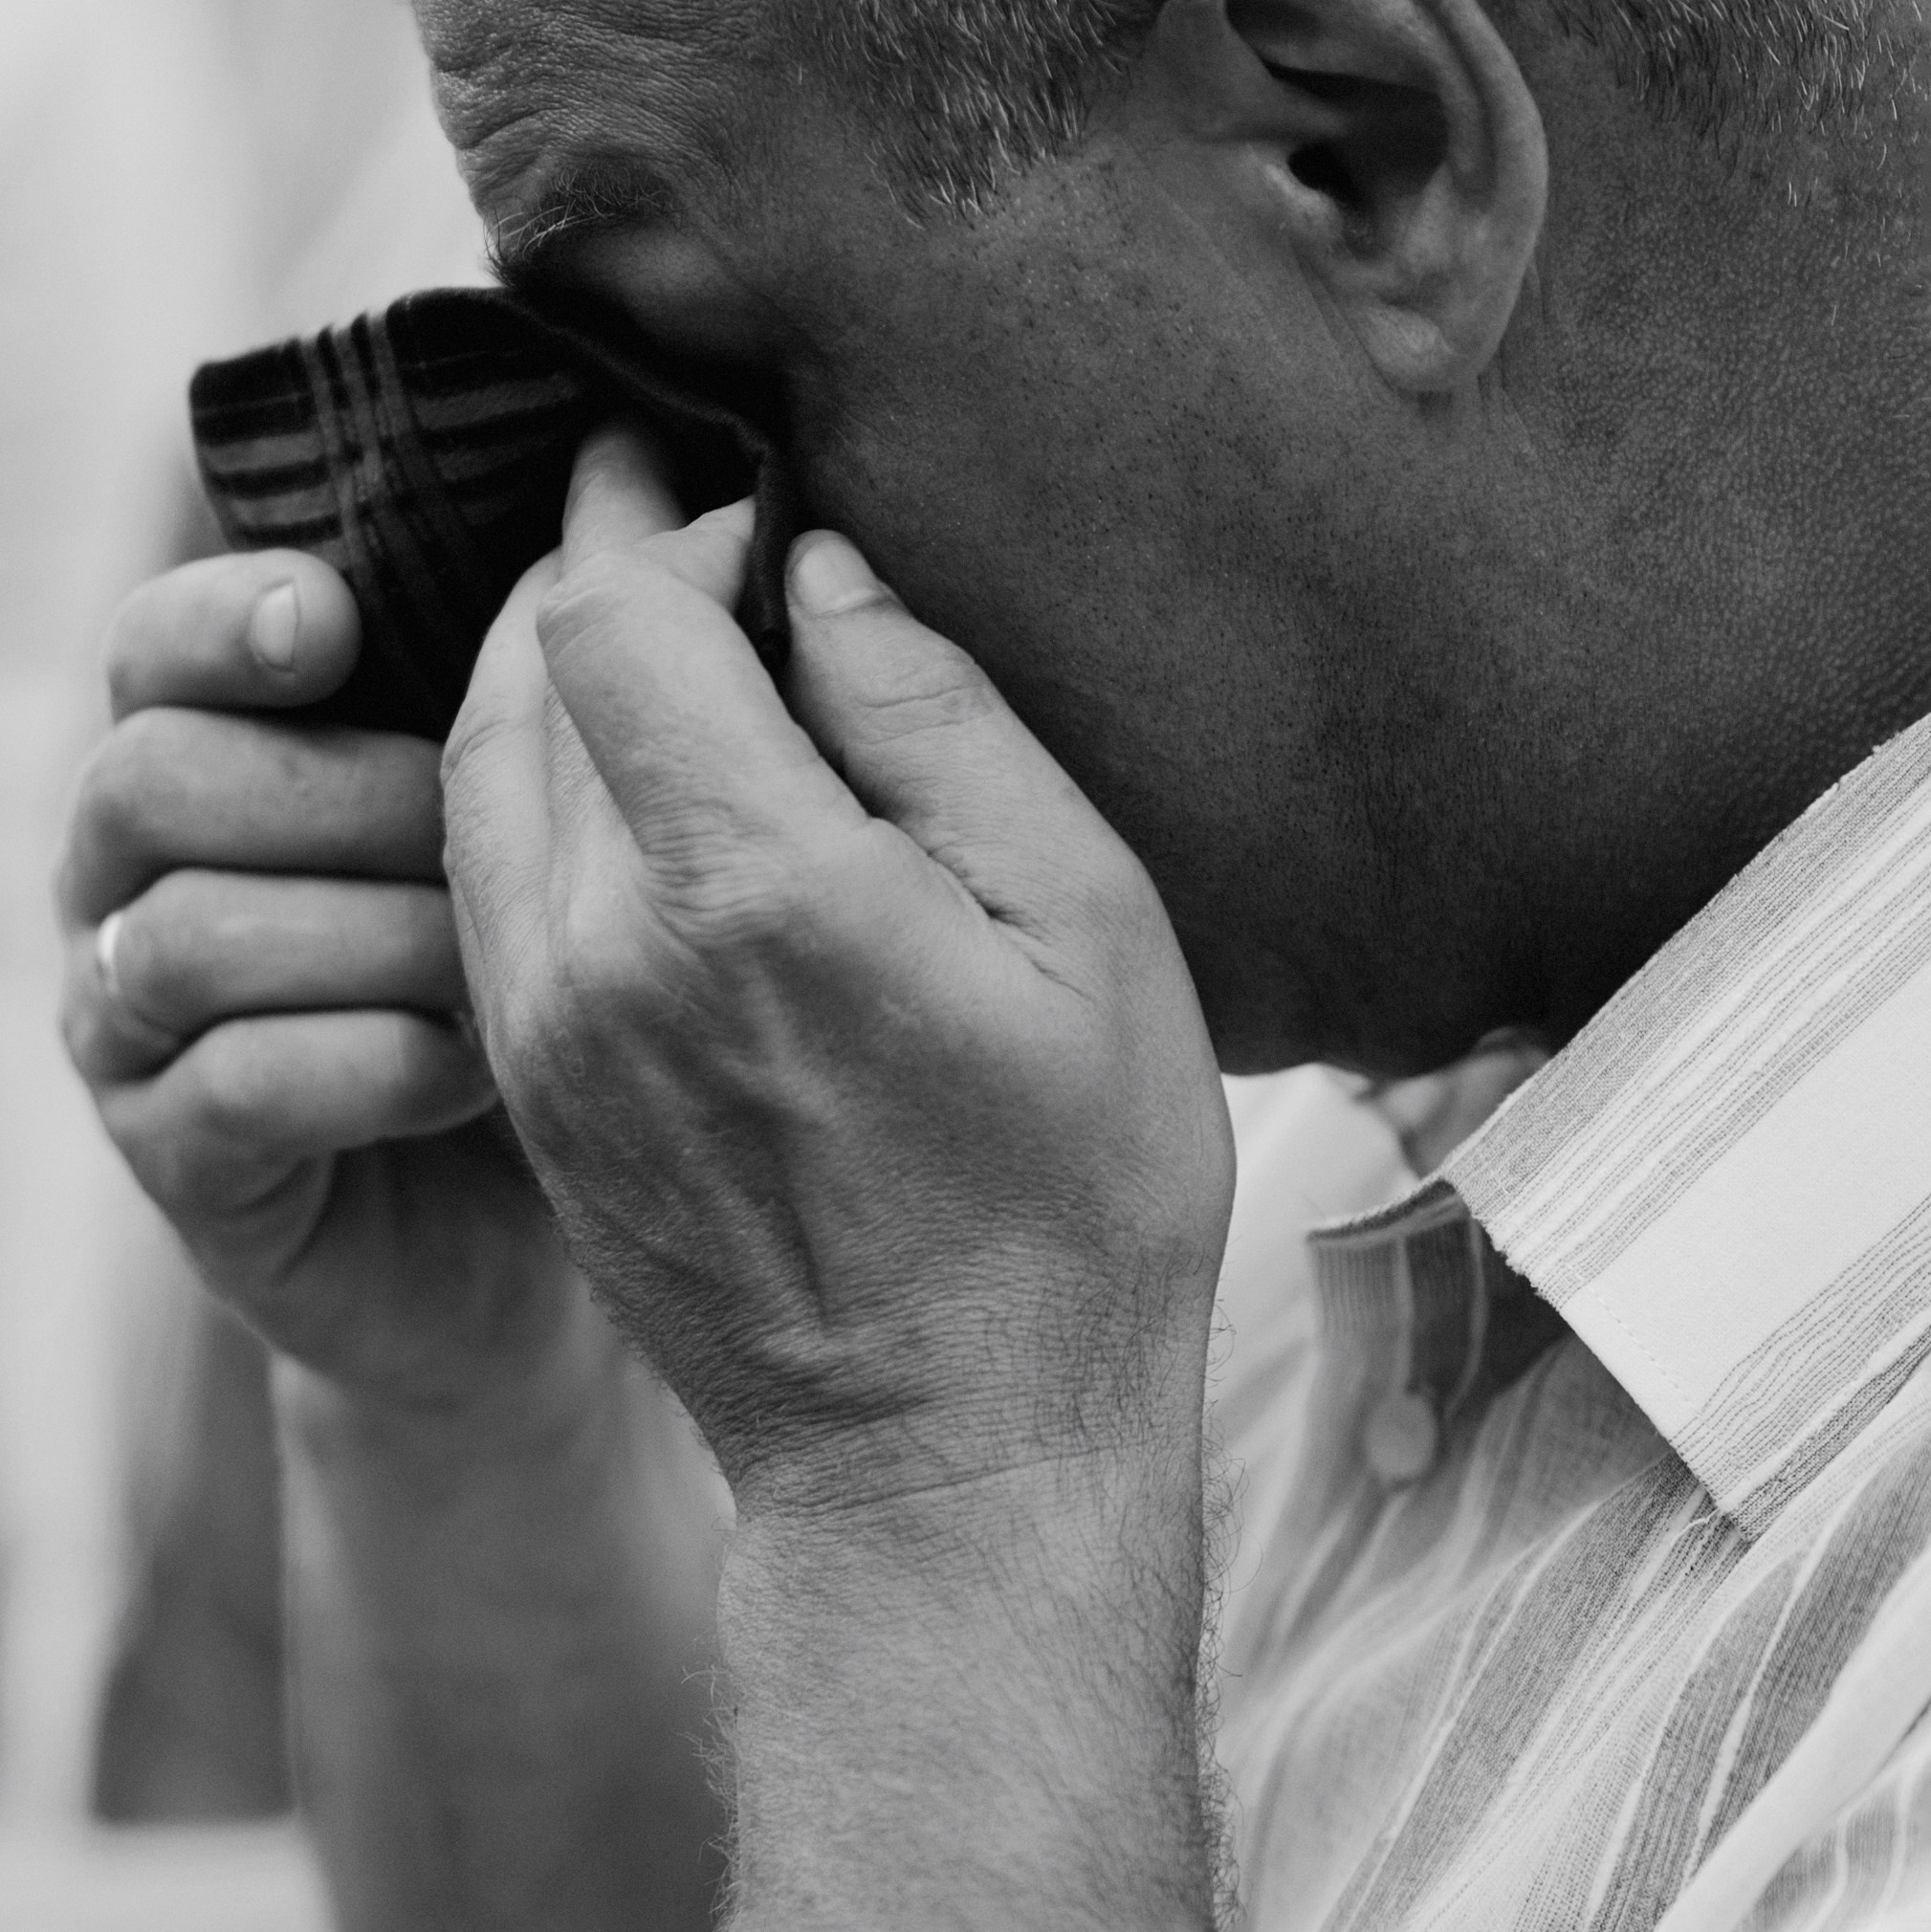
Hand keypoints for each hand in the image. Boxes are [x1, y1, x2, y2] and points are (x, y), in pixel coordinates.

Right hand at [58, 551, 573, 1406]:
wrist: (552, 1215)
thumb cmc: (554, 980)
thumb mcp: (542, 828)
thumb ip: (520, 700)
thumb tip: (609, 511)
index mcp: (216, 767)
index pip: (157, 652)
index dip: (227, 620)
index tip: (335, 621)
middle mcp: (138, 884)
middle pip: (156, 778)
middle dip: (340, 800)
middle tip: (475, 844)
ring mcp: (137, 1031)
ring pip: (190, 934)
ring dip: (378, 943)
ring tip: (500, 979)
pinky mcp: (183, 1164)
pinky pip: (236, 1086)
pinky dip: (373, 1067)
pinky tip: (470, 1075)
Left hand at [442, 428, 1235, 1510]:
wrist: (951, 1458)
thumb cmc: (1069, 1205)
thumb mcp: (1086, 935)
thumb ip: (944, 726)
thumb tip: (829, 578)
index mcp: (753, 892)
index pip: (618, 615)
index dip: (674, 531)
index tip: (753, 521)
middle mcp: (601, 953)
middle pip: (526, 676)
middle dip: (595, 572)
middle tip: (664, 510)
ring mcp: (542, 1037)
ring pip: (480, 774)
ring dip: (548, 679)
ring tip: (635, 625)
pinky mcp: (532, 1099)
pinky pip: (486, 885)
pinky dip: (529, 788)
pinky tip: (613, 777)